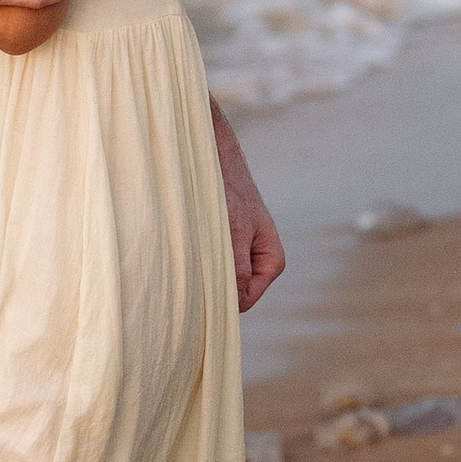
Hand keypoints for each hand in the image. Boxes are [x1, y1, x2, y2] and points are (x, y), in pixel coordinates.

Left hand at [211, 101, 286, 312]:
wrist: (212, 157)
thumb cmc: (226, 191)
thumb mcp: (233, 232)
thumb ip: (237, 269)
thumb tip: (234, 304)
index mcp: (272, 261)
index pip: (246, 299)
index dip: (225, 294)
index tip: (204, 271)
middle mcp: (259, 260)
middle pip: (233, 291)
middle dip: (213, 280)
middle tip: (196, 256)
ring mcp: (240, 252)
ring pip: (219, 277)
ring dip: (202, 267)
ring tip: (193, 242)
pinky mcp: (223, 244)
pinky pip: (209, 263)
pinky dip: (196, 257)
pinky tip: (188, 239)